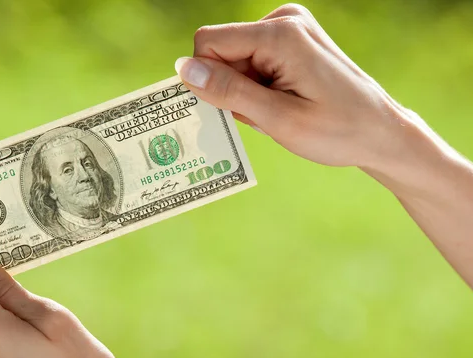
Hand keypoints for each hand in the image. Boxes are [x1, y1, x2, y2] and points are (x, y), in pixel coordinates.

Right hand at [174, 4, 419, 169]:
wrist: (380, 132)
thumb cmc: (337, 131)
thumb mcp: (278, 119)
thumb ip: (228, 92)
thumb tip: (183, 69)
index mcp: (280, 34)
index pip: (208, 43)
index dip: (209, 80)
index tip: (238, 108)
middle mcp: (284, 20)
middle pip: (222, 52)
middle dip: (233, 89)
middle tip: (268, 114)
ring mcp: (290, 27)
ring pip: (236, 61)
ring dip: (248, 92)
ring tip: (280, 110)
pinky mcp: (292, 39)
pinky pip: (253, 61)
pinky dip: (260, 88)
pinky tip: (284, 102)